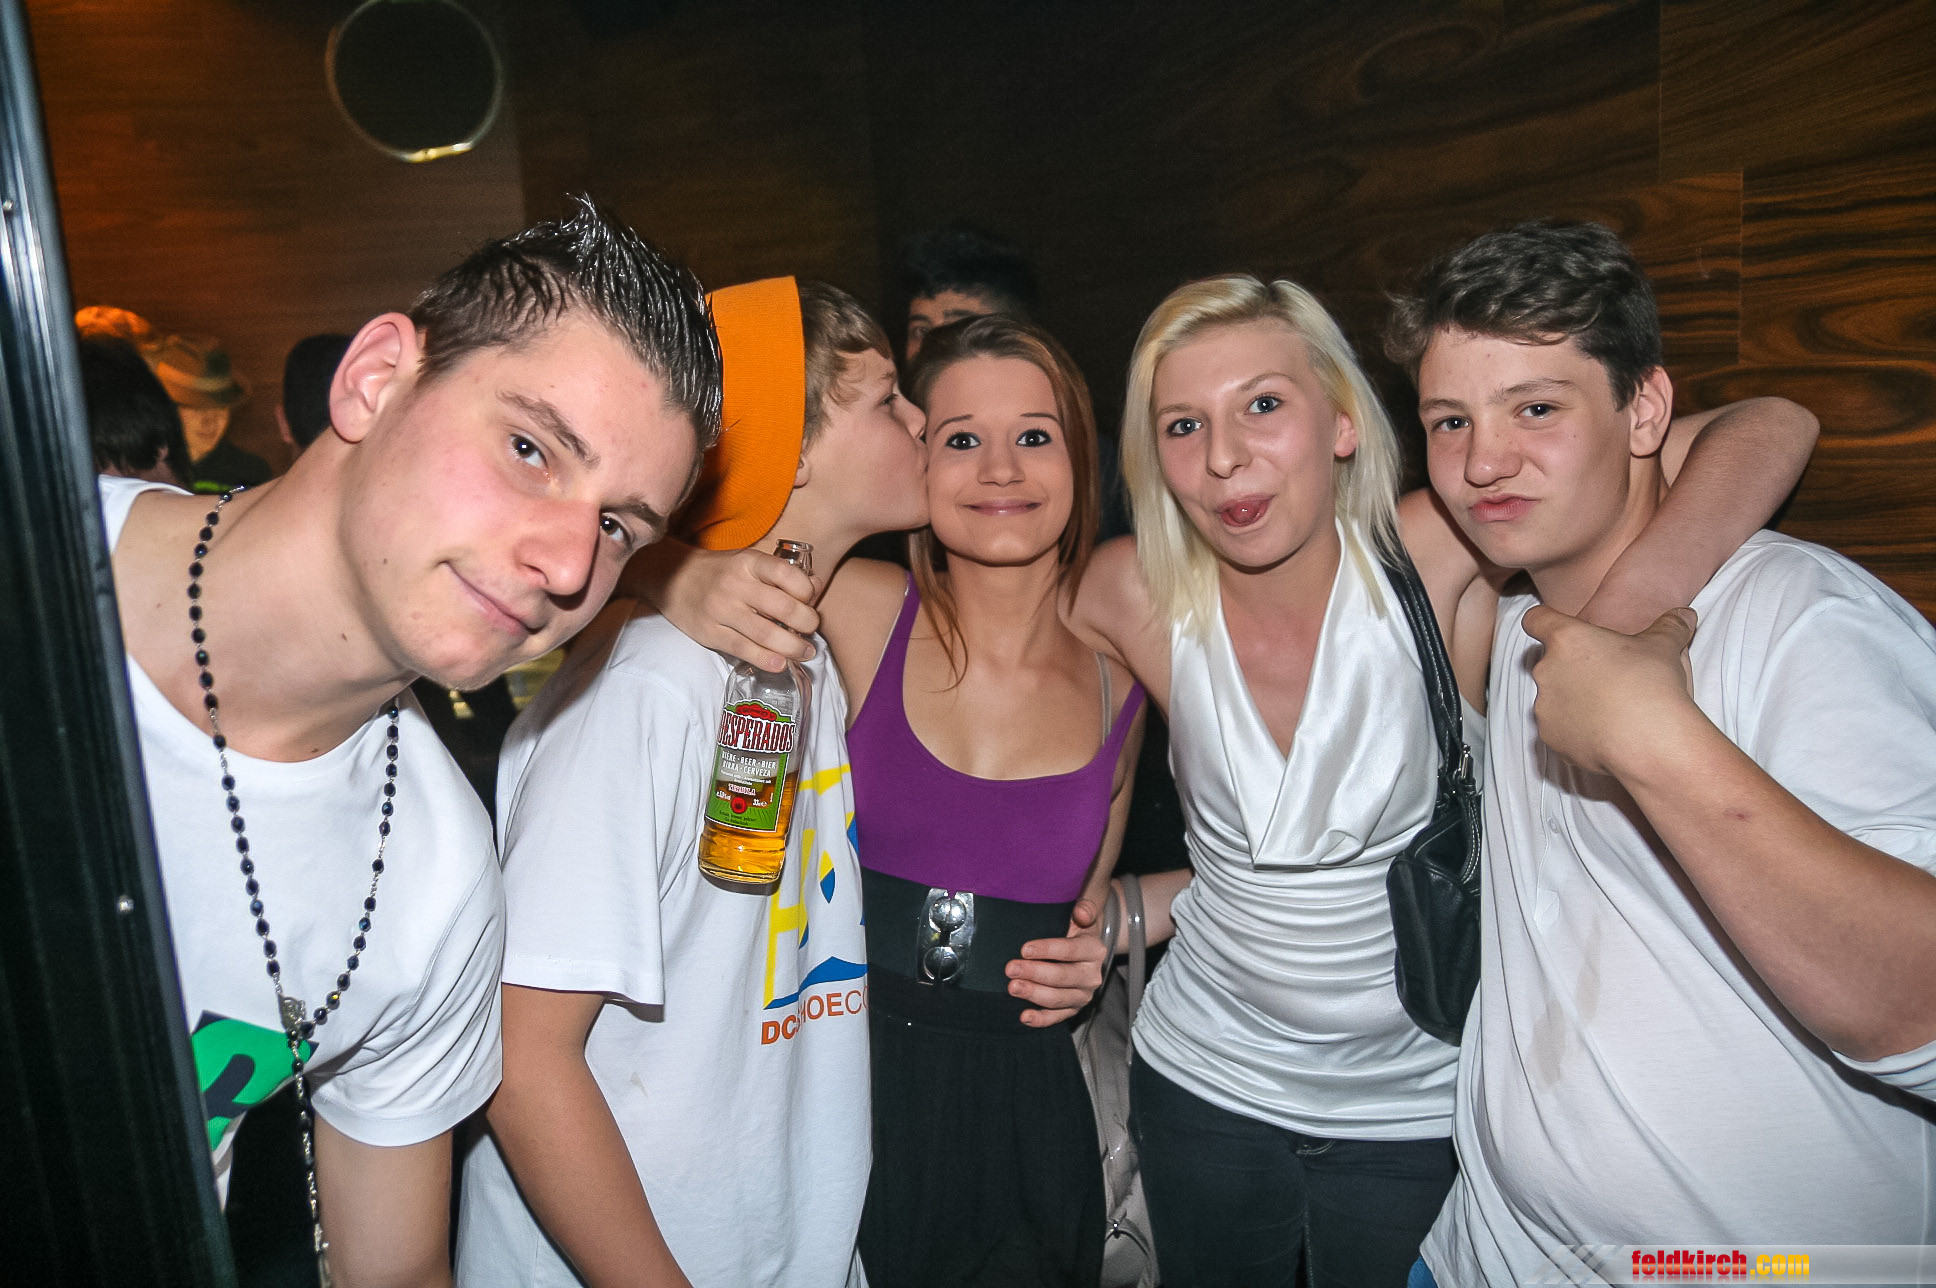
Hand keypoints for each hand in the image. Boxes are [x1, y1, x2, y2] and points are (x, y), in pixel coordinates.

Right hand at [665, 547, 818, 671]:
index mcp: (749, 562)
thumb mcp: (749, 563)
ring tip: (805, 652)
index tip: (810, 600)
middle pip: (782, 608)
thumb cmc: (722, 572)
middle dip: (806, 622)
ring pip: (766, 634)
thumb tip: (816, 587)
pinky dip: (766, 660)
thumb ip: (782, 574)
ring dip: (793, 647)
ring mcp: (721, 610)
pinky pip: (743, 650)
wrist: (672, 578)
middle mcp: (735, 584)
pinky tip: (780, 663)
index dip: (807, 590)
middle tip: (812, 630)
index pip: (787, 574)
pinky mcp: (710, 633)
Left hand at [1008, 905, 1106, 1027]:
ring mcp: (1083, 995)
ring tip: (1012, 987)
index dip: (1048, 950)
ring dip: (1033, 994)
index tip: (1024, 949)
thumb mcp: (1083, 915)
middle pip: (1062, 977)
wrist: (1085, 951)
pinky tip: (1024, 1016)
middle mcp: (1092, 975)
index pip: (1071, 950)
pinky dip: (1040, 1019)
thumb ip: (1086, 909)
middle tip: (1010, 968)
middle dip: (1034, 973)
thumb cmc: (1076, 930)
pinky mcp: (1073, 1009)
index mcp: (1094, 950)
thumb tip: (1081, 912)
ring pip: (1058, 999)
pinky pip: (1057, 1017)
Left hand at [1522, 604, 1699, 777]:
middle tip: (1606, 676)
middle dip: (1573, 668)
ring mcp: (1545, 707)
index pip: (1537, 619)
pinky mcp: (1551, 737)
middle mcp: (1547, 670)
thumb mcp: (1664, 646)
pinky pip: (1559, 728)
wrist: (1649, 740)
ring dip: (1573, 700)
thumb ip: (1670, 626)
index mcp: (1567, 640)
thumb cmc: (1651, 685)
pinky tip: (1604, 733)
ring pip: (1554, 697)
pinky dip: (1576, 729)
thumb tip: (1684, 615)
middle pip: (1550, 662)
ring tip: (1609, 708)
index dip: (1545, 621)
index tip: (1558, 628)